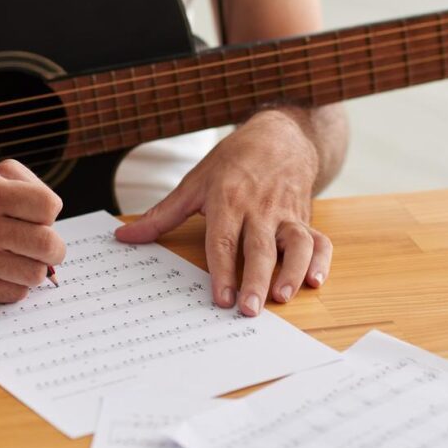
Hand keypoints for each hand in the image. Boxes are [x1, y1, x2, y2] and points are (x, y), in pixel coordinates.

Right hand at [0, 159, 65, 302]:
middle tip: (43, 243)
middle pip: (48, 245)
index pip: (47, 206)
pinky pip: (16, 293)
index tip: (40, 214)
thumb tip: (54, 217)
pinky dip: (16, 283)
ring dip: (34, 266)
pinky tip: (2, 270)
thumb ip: (27, 185)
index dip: (50, 211)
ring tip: (19, 256)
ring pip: (35, 273)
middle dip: (54, 245)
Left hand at [115, 109, 331, 316]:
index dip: (222, 270)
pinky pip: (320, 240)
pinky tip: (315, 282)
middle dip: (256, 280)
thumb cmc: (233, 162)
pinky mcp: (305, 217)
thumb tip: (125, 237)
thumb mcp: (194, 182)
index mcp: (228, 199)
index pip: (224, 239)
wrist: (278, 136)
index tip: (221, 298)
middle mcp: (260, 208)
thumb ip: (162, 215)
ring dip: (292, 271)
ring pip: (296, 244)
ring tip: (283, 298)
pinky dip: (322, 262)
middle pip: (260, 247)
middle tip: (249, 311)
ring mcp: (286, 213)